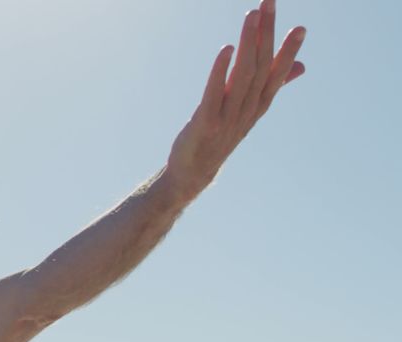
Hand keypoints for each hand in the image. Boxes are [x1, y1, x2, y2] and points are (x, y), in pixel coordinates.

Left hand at [166, 0, 306, 194]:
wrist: (194, 171)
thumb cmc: (221, 136)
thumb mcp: (249, 110)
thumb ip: (273, 85)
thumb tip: (302, 65)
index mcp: (259, 104)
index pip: (277, 73)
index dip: (289, 51)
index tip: (301, 27)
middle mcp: (248, 109)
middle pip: (260, 66)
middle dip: (266, 34)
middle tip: (268, 3)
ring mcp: (228, 117)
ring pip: (242, 75)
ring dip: (248, 43)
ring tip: (251, 16)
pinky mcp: (205, 122)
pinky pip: (215, 93)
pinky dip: (221, 70)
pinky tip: (226, 49)